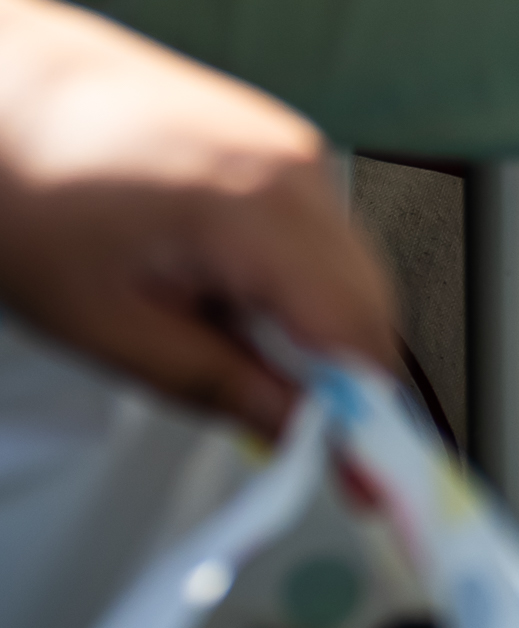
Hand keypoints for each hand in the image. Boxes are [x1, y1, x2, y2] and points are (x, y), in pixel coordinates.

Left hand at [0, 0, 397, 435]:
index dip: (371, 420)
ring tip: (228, 352)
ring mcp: (297, 147)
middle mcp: (300, 168)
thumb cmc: (22, 190)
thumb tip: (294, 433)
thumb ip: (216, 383)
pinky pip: (323, 234)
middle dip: (345, 381)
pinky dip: (298, 285)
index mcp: (261, 211)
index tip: (374, 485)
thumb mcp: (104, 323)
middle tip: (298, 443)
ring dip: (317, 331)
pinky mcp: (280, 142)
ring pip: (351, 270)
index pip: (359, 336)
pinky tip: (230, 301)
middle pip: (370, 303)